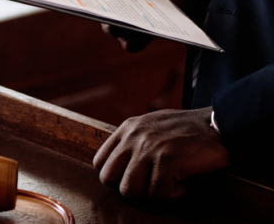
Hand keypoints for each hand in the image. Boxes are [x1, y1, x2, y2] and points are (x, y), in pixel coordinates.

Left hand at [93, 107, 228, 198]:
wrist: (219, 124)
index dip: (114, 177)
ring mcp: (149, 148)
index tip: (134, 179)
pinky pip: (158, 192)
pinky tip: (183, 183)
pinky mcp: (167, 159)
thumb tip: (118, 165)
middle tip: (150, 185)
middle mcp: (133, 137)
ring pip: (129, 190)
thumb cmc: (187, 129)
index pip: (100, 162)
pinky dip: (173, 193)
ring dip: (150, 193)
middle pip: (109, 179)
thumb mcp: (151, 125)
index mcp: (127, 129)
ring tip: (167, 184)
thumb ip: (133, 141)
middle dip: (129, 188)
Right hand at [98, 0, 187, 51]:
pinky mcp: (138, 33)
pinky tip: (150, 29)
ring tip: (136, 20)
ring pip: (113, 31)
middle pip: (97, 14)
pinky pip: (132, 44)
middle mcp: (107, 4)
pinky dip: (139, 39)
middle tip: (112, 11)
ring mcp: (122, 20)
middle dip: (103, 14)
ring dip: (122, 28)